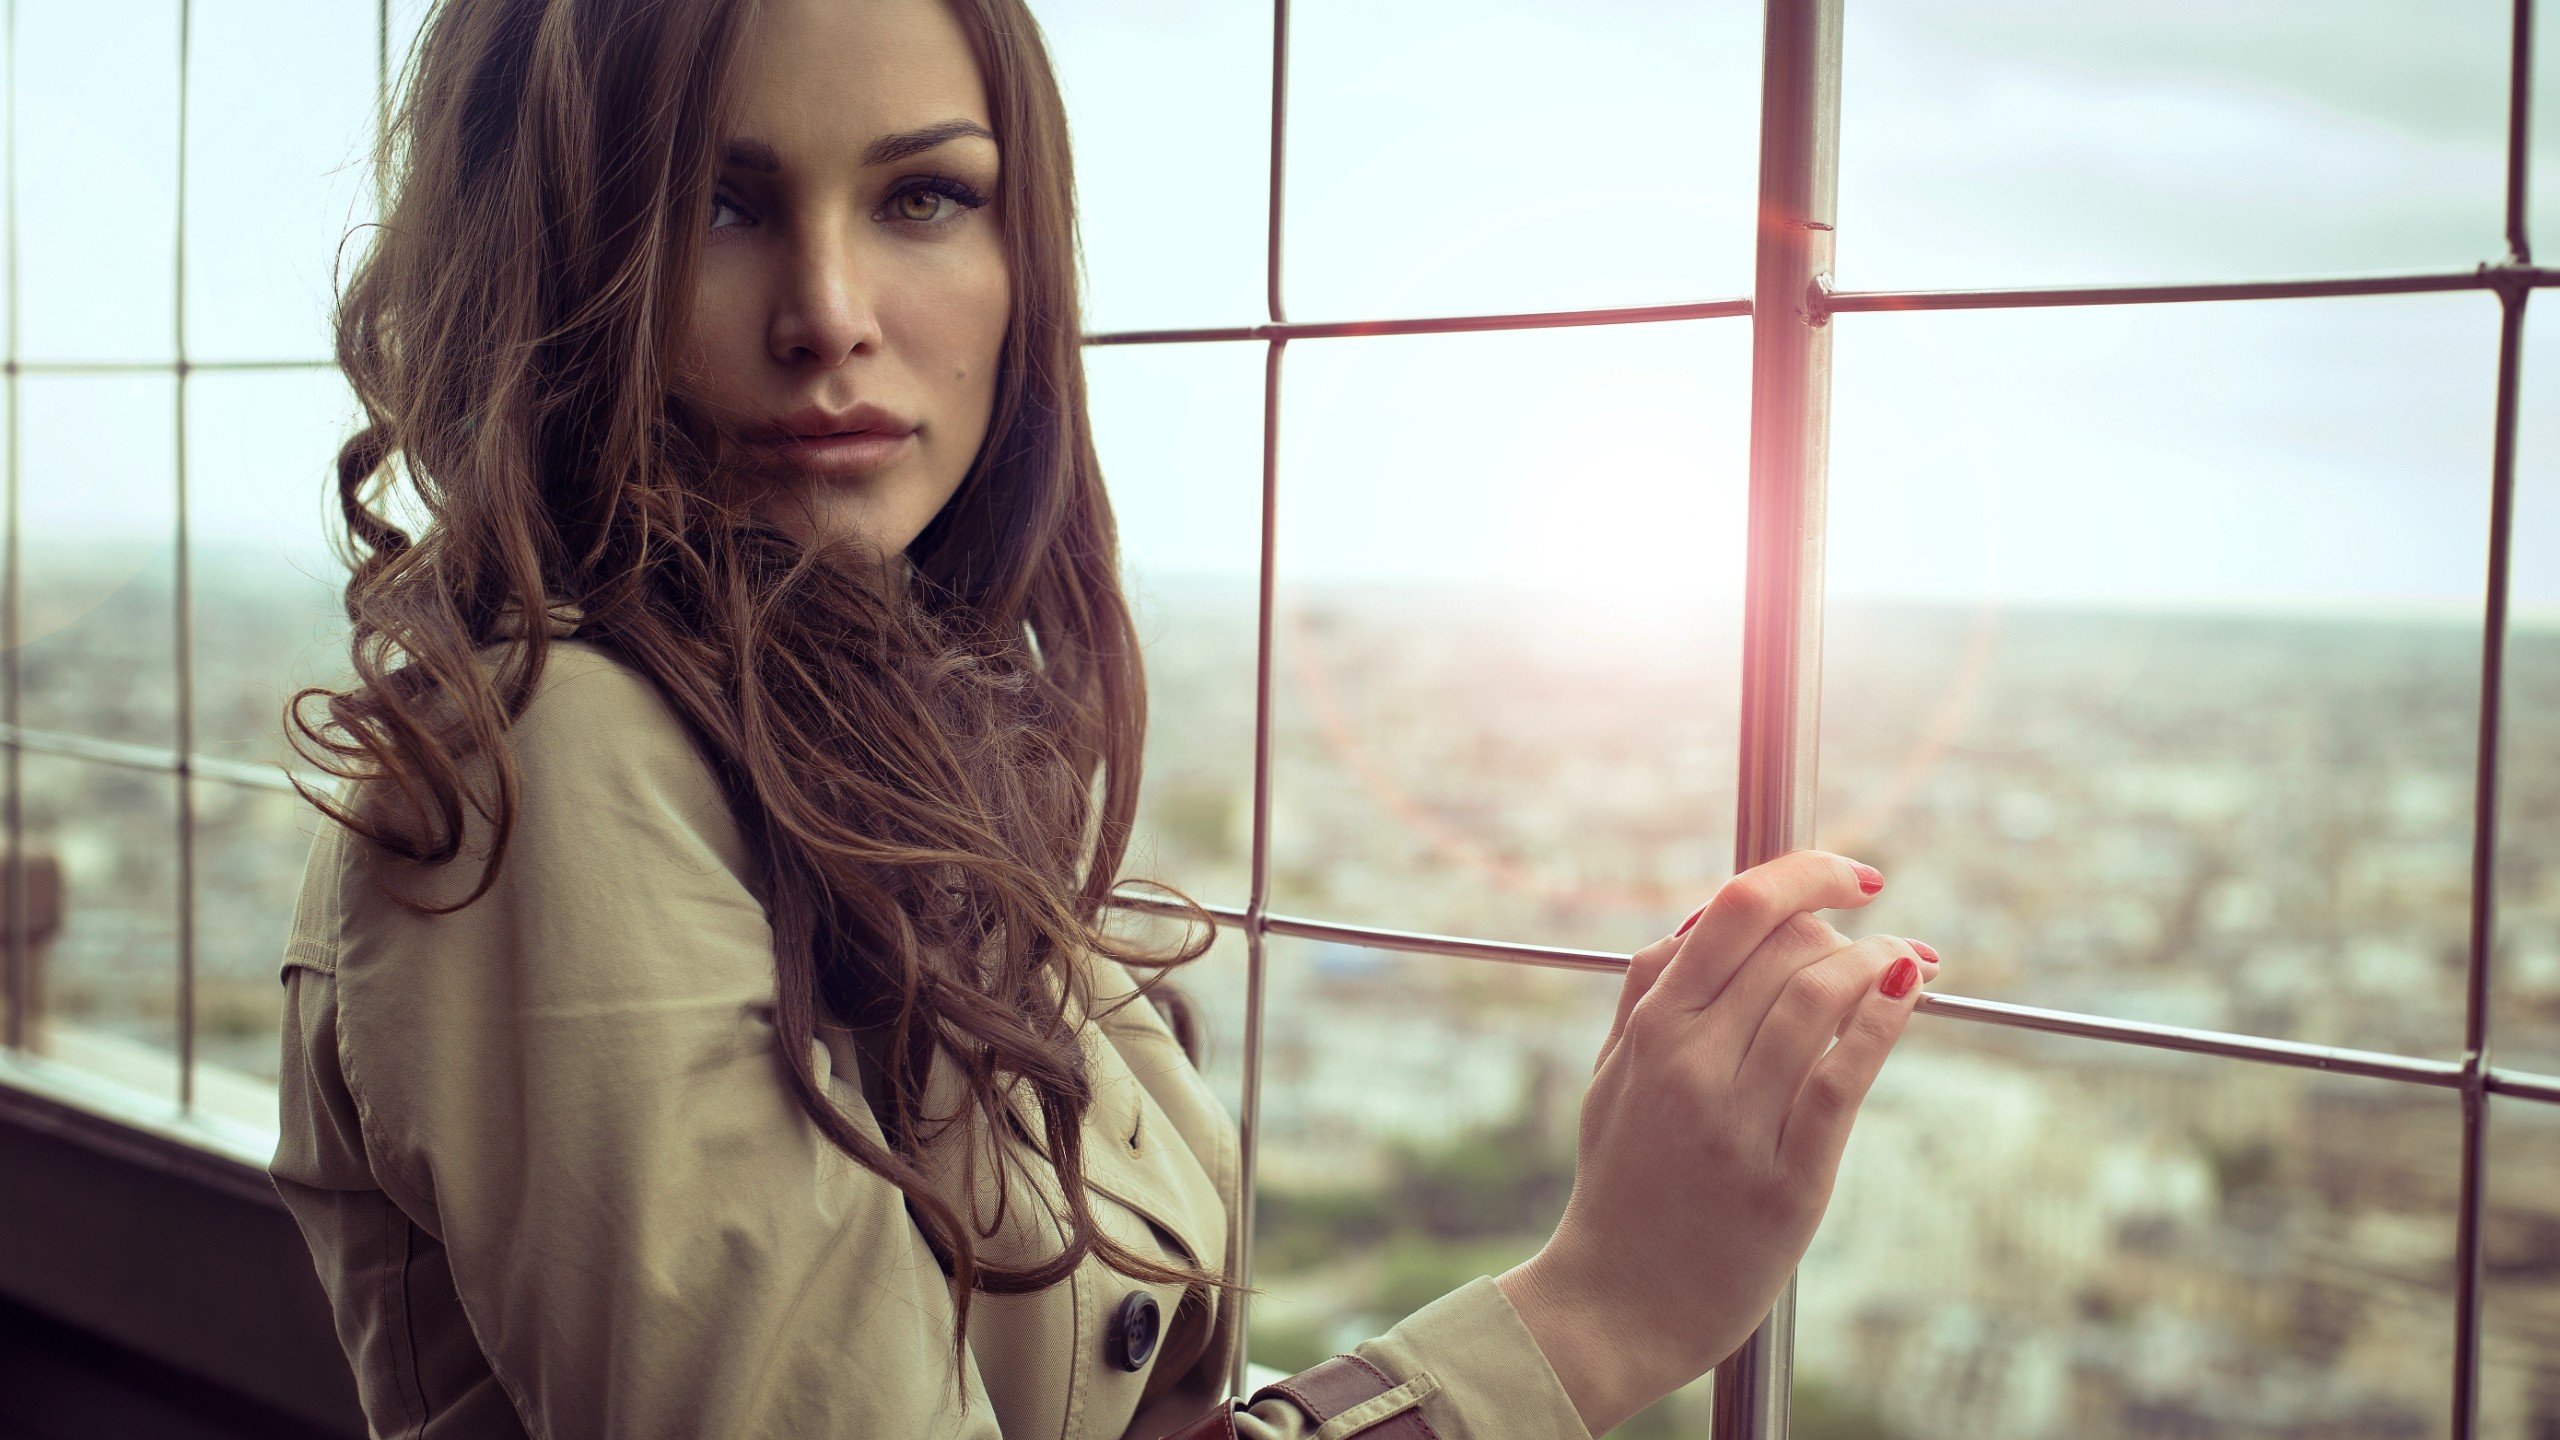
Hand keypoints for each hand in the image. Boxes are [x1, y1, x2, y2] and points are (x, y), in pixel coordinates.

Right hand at [1496, 849, 1936, 1435]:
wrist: (1617, 1304)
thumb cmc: (1621, 1186)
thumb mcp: (1610, 1077)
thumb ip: (1647, 994)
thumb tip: (1704, 916)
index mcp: (1650, 1030)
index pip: (1735, 911)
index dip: (1805, 872)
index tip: (1848, 872)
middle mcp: (1688, 1065)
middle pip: (1788, 948)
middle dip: (1849, 927)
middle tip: (1881, 941)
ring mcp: (1736, 1122)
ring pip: (1820, 998)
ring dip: (1882, 963)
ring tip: (1910, 963)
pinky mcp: (1786, 1180)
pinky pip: (1843, 1078)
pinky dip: (1885, 1021)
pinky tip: (1909, 995)